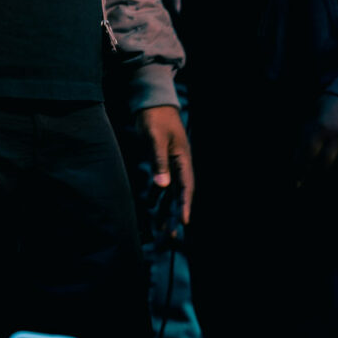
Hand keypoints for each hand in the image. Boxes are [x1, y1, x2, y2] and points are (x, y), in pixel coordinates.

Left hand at [132, 105, 195, 223]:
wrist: (151, 102)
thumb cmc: (155, 118)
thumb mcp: (155, 139)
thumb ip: (158, 162)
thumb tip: (162, 187)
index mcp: (183, 160)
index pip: (186, 188)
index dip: (185, 206)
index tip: (184, 222)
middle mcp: (180, 165)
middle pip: (179, 195)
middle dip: (175, 215)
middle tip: (171, 236)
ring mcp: (171, 165)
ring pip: (170, 193)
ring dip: (166, 210)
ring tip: (161, 229)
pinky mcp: (161, 163)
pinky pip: (161, 185)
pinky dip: (157, 197)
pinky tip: (151, 208)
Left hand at [303, 94, 337, 171]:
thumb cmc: (329, 106)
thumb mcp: (312, 114)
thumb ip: (304, 134)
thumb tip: (297, 157)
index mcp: (319, 127)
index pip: (307, 155)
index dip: (301, 170)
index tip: (298, 181)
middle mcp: (336, 135)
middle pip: (324, 163)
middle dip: (317, 172)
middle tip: (313, 176)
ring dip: (333, 171)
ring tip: (328, 172)